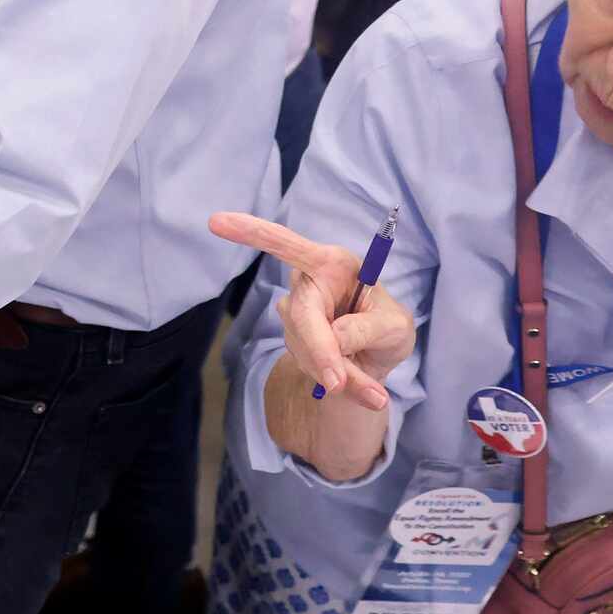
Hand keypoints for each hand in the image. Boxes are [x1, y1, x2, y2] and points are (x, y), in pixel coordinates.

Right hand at [208, 211, 417, 411]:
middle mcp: (308, 283)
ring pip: (306, 348)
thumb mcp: (396, 327)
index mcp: (332, 264)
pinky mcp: (292, 339)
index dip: (254, 233)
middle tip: (338, 384)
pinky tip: (352, 385)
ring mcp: (295, 313)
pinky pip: (309, 365)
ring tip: (372, 392)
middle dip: (319, 350)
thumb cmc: (387, 328)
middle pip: (301, 314)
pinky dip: (333, 380)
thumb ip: (367, 329)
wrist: (375, 359)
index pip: (288, 246)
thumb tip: (334, 337)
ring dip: (336, 372)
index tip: (216, 222)